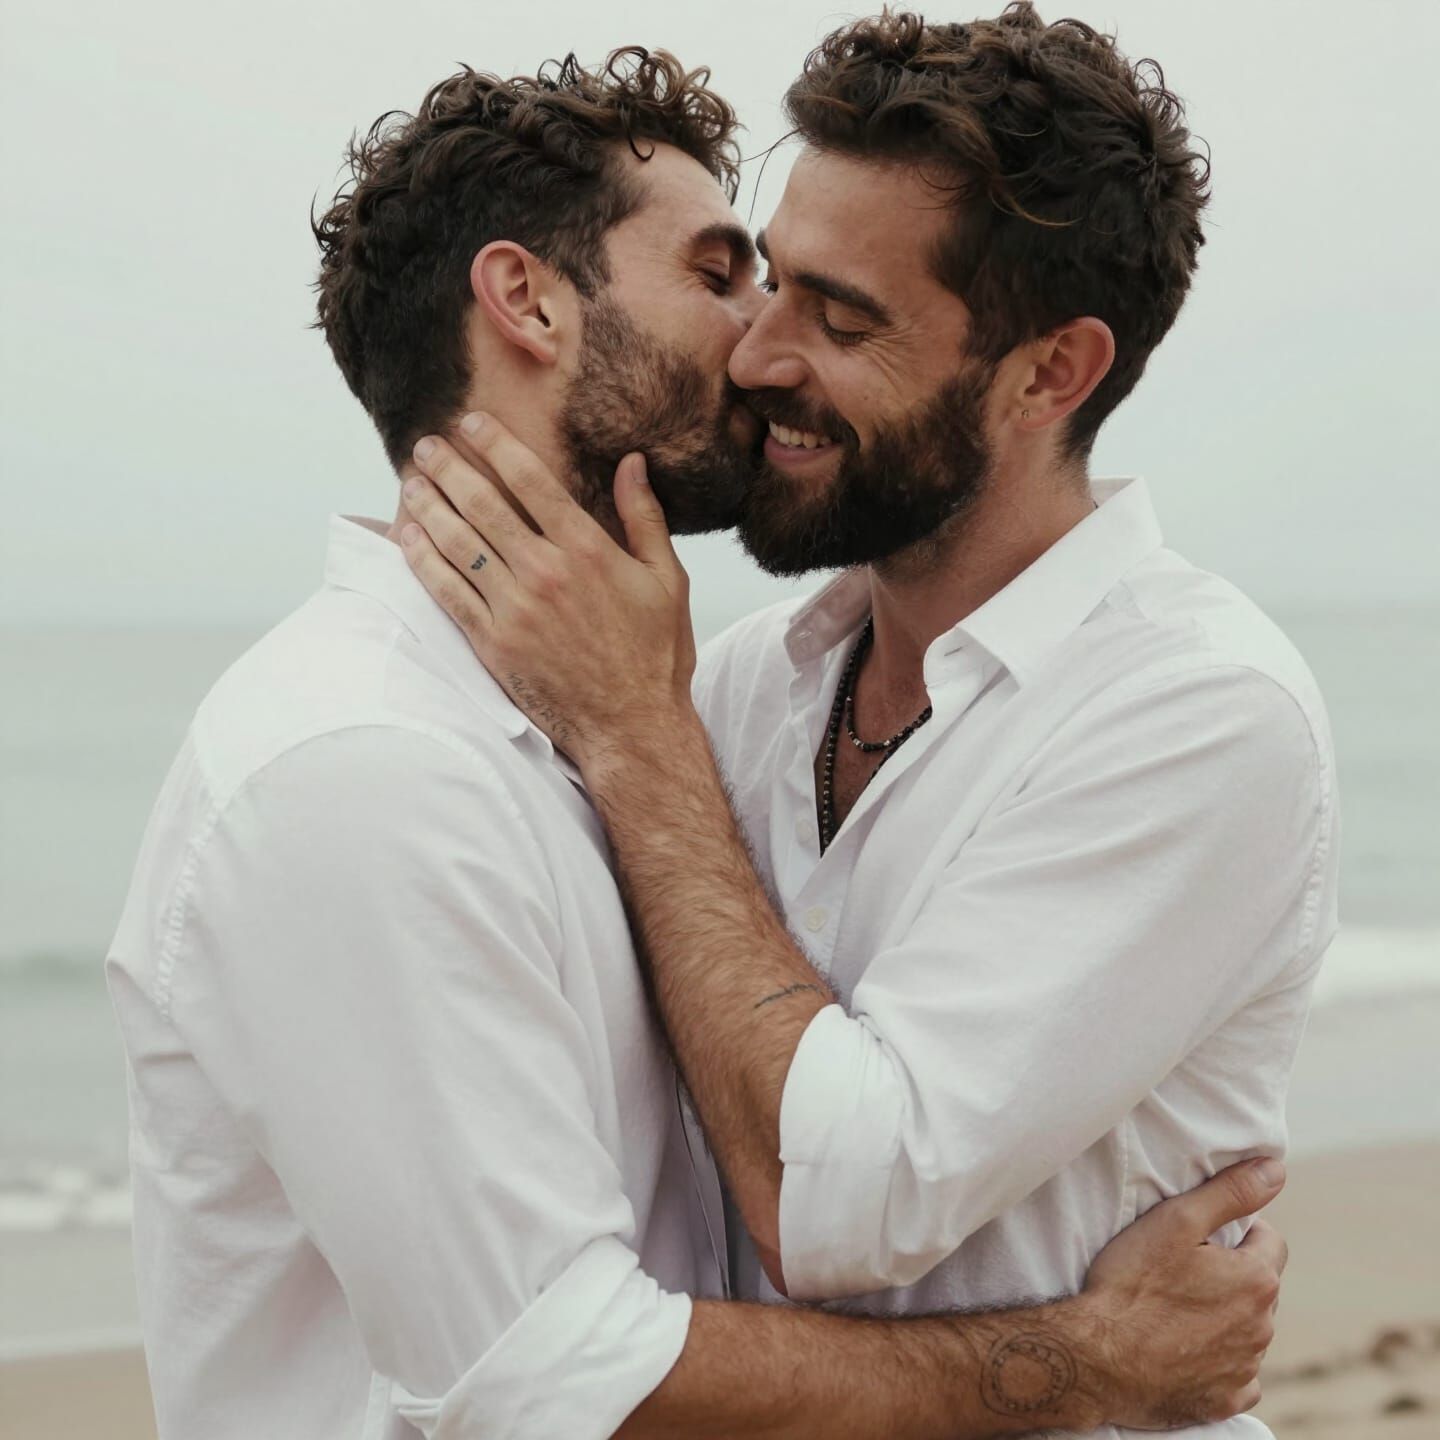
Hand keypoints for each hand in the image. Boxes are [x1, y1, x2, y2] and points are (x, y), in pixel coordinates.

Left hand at [400, 413, 697, 767]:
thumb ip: (645, 518)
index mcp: (587, 549)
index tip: (471, 423)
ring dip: (428, 506)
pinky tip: (408, 537)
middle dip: (448, 468)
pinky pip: (447, 592)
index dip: (495, 445)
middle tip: (425, 445)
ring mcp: (515, 609)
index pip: (530, 480)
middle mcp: (545, 572)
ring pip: (458, 543)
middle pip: (483, 504)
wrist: (632, 726)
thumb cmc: (655, 655)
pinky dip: (422, 560)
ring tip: (409, 482)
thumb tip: (632, 462)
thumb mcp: (667, 580)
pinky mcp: (494, 644)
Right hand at [1080, 1157, 1286, 1428]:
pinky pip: (1236, 1377)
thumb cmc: (1131, 1283)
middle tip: (1180, 1270)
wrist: (1094, 1358)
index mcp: (1256, 1280)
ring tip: (1173, 1310)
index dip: (1237, 1232)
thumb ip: (1230, 1193)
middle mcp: (1262, 1328)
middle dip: (1230, 1276)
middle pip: (1258, 1288)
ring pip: (1247, 1332)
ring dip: (1224, 1319)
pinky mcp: (1224, 1402)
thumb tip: (1275, 1169)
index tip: (1200, 1237)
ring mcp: (1244, 1370)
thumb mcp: (1175, 1221)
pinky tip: (1181, 1351)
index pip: (1270, 1242)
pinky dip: (1217, 1363)